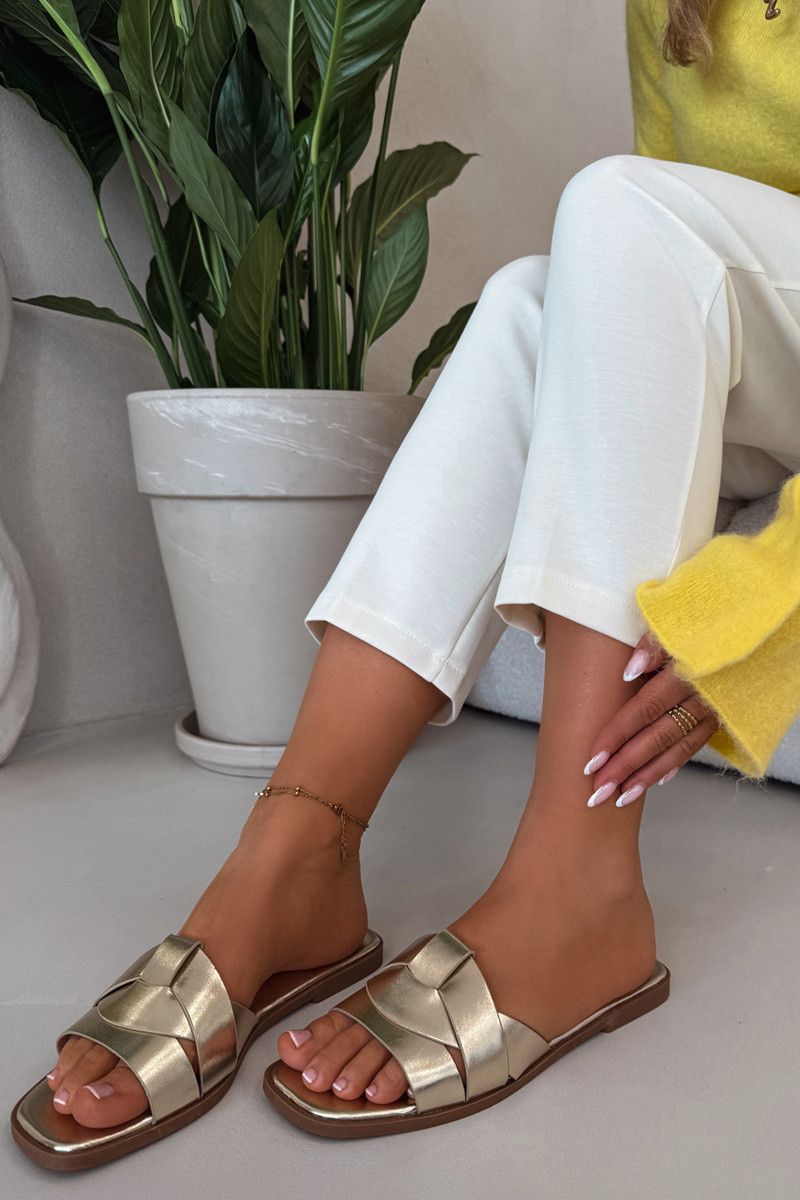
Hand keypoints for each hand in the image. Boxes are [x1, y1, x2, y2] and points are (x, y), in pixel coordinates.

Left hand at [583, 631, 721, 807]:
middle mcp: (702, 698)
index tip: (592, 759)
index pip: (644, 711)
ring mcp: (713, 712)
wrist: (746, 625)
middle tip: (597, 789)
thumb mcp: (675, 624)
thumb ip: (651, 645)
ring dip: (647, 776)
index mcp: (686, 673)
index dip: (617, 736)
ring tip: (619, 797)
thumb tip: (628, 671)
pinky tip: (655, 780)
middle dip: (625, 766)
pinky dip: (673, 764)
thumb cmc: (695, 625)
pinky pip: (693, 747)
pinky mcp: (719, 719)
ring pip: (676, 750)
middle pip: (657, 738)